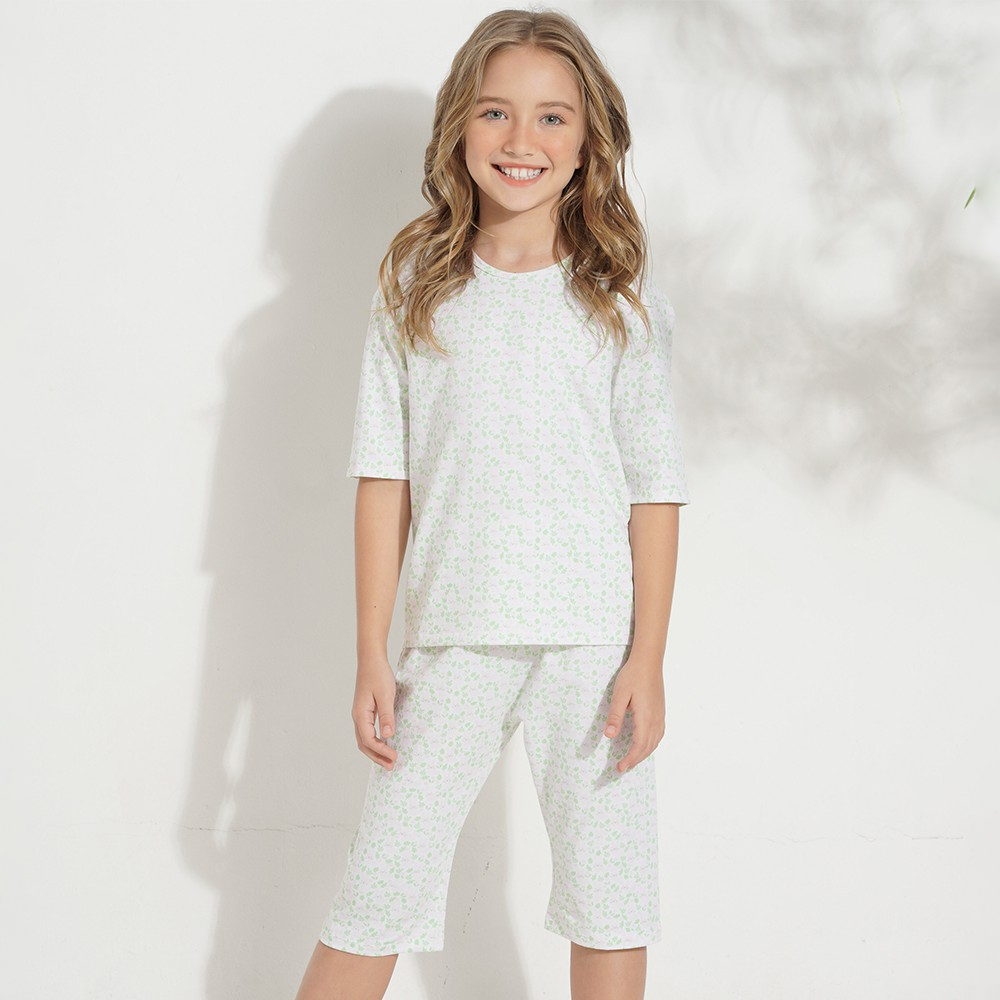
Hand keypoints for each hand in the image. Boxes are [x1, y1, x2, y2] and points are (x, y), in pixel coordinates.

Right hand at [352, 654, 398, 770]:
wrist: (371, 659)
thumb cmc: (378, 675)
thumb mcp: (385, 695)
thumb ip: (387, 715)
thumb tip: (388, 735)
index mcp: (360, 715)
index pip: (369, 740)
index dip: (381, 751)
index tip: (394, 757)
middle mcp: (357, 716)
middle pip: (364, 744)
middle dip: (377, 757)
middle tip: (392, 766)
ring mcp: (360, 714)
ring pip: (364, 739)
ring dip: (376, 751)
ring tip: (388, 760)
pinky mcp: (365, 710)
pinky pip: (367, 731)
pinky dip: (374, 742)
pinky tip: (384, 742)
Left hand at [603, 652, 665, 772]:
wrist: (649, 661)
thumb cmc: (632, 676)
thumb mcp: (619, 694)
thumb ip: (615, 716)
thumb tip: (609, 736)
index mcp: (646, 717)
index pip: (639, 745)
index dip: (630, 759)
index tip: (620, 767)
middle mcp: (656, 719)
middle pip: (648, 747)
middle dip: (635, 760)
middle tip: (622, 768)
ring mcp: (660, 715)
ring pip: (655, 742)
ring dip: (644, 754)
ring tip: (632, 760)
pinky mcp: (661, 711)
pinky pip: (659, 734)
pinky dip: (651, 745)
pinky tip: (645, 745)